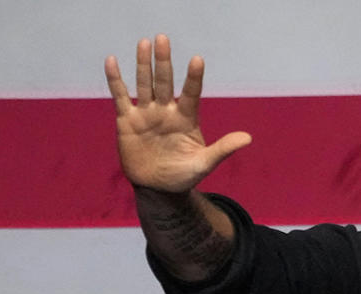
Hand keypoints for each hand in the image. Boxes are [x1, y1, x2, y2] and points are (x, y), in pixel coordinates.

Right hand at [104, 34, 250, 191]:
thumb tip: (248, 138)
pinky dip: (116, 80)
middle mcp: (166, 111)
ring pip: (144, 84)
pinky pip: (121, 97)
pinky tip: (112, 60)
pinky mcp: (127, 121)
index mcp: (186, 119)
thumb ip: (223, 149)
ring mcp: (147, 114)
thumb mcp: (204, 163)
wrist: (158, 188)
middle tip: (163, 38)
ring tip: (144, 42)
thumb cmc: (183, 175)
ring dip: (143, 64)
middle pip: (164, 82)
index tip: (197, 60)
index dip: (193, 78)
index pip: (191, 93)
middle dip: (163, 62)